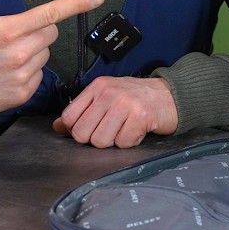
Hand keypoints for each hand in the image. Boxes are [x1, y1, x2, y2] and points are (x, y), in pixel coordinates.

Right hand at [0, 0, 103, 117]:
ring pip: (45, 54)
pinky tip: (5, 71)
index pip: (49, 14)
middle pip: (50, 33)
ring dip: (33, 51)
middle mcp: (18, 54)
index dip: (76, 4)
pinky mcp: (22, 94)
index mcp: (6, 31)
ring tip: (4, 55)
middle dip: (38, 29)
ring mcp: (21, 76)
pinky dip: (28, 71)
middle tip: (12, 34)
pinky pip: (39, 75)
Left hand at [52, 76, 177, 147]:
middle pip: (82, 133)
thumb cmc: (137, 98)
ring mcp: (125, 104)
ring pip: (101, 141)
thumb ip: (82, 111)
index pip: (69, 117)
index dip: (76, 130)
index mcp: (98, 87)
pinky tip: (136, 130)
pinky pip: (123, 143)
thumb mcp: (107, 97)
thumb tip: (57, 127)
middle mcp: (109, 93)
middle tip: (111, 131)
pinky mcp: (140, 116)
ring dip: (114, 141)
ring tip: (124, 130)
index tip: (92, 128)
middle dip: (95, 138)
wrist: (171, 95)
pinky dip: (130, 142)